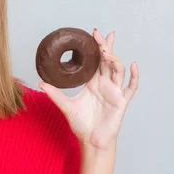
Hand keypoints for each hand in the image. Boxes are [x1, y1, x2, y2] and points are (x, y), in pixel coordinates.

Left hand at [38, 29, 138, 150]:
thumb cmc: (81, 124)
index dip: (96, 48)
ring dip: (114, 60)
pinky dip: (133, 76)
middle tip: (101, 34)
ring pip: (118, 70)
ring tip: (106, 52)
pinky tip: (132, 65)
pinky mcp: (122, 101)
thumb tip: (40, 83)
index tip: (93, 34)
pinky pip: (130, 87)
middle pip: (107, 61)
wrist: (91, 140)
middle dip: (105, 46)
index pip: (95, 61)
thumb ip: (54, 94)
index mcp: (92, 82)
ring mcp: (114, 91)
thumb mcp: (65, 106)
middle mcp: (104, 84)